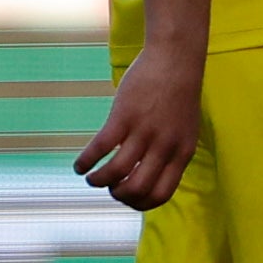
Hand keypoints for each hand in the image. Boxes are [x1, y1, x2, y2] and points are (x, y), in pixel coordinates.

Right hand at [74, 42, 202, 210]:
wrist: (176, 59)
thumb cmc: (178, 94)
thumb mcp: (184, 130)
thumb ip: (171, 152)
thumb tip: (148, 173)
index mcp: (181, 154)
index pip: (160, 194)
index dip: (140, 204)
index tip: (127, 198)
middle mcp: (164, 147)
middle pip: (136, 189)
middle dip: (118, 195)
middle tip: (109, 187)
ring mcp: (144, 132)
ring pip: (116, 172)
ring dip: (98, 181)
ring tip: (91, 178)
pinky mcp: (124, 116)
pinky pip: (100, 148)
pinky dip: (86, 161)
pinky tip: (78, 165)